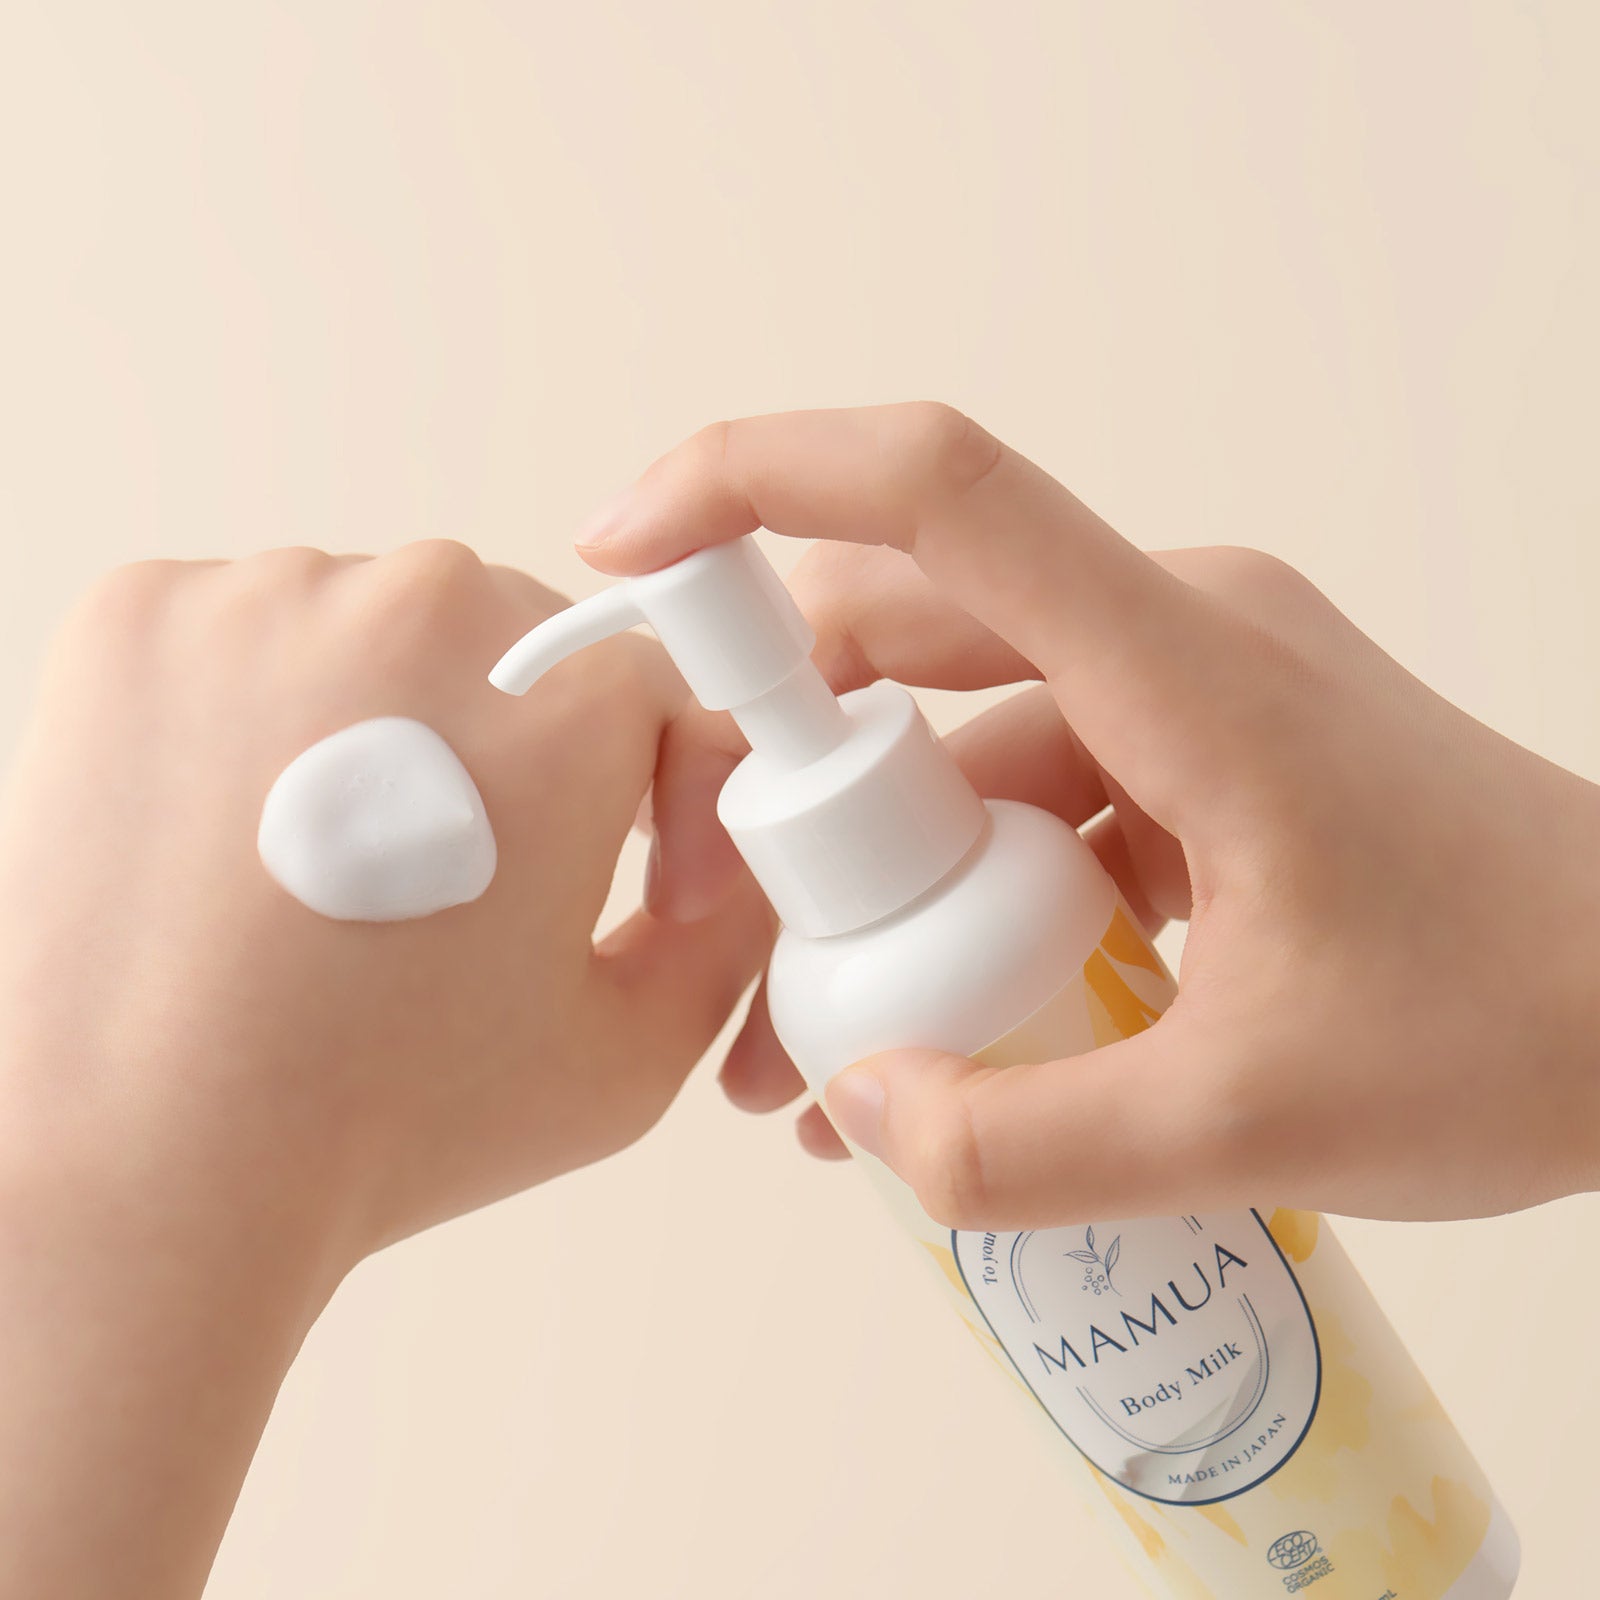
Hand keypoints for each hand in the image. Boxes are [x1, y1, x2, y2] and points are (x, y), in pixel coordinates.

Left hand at [0, 543, 765, 1596]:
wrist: (135, 1168)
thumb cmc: (377, 1126)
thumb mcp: (627, 1060)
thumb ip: (734, 937)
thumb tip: (746, 859)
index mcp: (560, 708)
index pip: (653, 686)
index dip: (653, 785)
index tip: (622, 870)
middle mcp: (420, 612)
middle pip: (517, 640)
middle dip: (514, 744)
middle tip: (463, 874)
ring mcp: (264, 598)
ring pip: (377, 625)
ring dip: (383, 714)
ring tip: (336, 860)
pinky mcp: (140, 612)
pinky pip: (247, 626)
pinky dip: (256, 702)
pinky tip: (239, 821)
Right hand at [578, 403, 1599, 1227]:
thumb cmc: (1524, 1028)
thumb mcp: (1252, 1119)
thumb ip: (1021, 1144)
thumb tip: (860, 1110)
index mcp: (1185, 661)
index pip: (935, 492)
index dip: (751, 477)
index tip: (620, 548)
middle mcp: (1170, 639)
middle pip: (908, 649)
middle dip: (786, 787)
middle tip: (723, 947)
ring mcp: (1184, 699)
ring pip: (963, 750)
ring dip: (874, 883)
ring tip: (807, 1061)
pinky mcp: (1197, 766)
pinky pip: (1036, 806)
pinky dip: (963, 908)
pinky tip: (930, 1048)